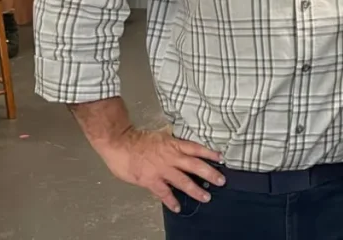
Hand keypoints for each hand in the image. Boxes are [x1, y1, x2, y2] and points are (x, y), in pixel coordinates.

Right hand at [95, 127, 225, 212]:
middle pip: (195, 165)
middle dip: (209, 173)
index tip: (221, 158)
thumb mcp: (160, 135)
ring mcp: (162, 169)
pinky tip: (177, 207)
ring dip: (195, 190)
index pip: (196, 148)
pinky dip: (171, 201)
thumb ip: (171, 141)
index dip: (209, 153)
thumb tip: (178, 140)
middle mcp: (171, 157)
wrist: (120, 143)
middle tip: (221, 180)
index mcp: (174, 144)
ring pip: (183, 181)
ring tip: (206, 197)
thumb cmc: (137, 139)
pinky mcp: (151, 180)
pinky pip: (164, 193)